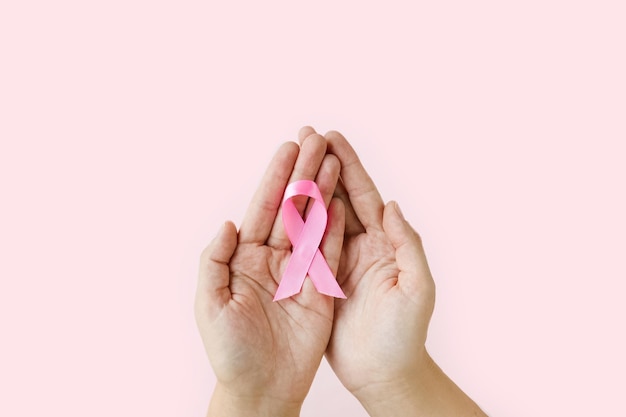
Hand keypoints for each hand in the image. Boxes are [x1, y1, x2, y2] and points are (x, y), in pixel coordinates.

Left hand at [195, 134, 344, 416]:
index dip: (275, 178)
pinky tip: (343, 203)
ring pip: (313, 224)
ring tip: (334, 161)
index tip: (289, 148)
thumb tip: (229, 222)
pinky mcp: (321, 291)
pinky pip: (331, 254)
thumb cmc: (228, 350)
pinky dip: (337, 229)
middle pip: (291, 208)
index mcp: (245, 258)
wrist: (260, 388)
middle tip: (316, 140)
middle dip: (303, 174)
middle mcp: (274, 259)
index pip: (264, 209)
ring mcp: (299, 273)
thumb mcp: (210, 303)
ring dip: (323, 193)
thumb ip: (215, 260)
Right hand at [298, 127, 485, 416]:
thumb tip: (393, 206)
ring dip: (303, 188)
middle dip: (321, 166)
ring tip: (287, 161)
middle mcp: (361, 246)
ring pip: (317, 216)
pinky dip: (292, 223)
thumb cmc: (406, 335)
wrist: (384, 372)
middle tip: (303, 136)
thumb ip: (409, 246)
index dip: (349, 166)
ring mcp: (338, 261)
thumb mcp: (417, 289)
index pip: (364, 196)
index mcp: (385, 243)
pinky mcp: (319, 280)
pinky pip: (303, 246)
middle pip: (337, 197)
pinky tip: (278, 206)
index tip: (331, 137)